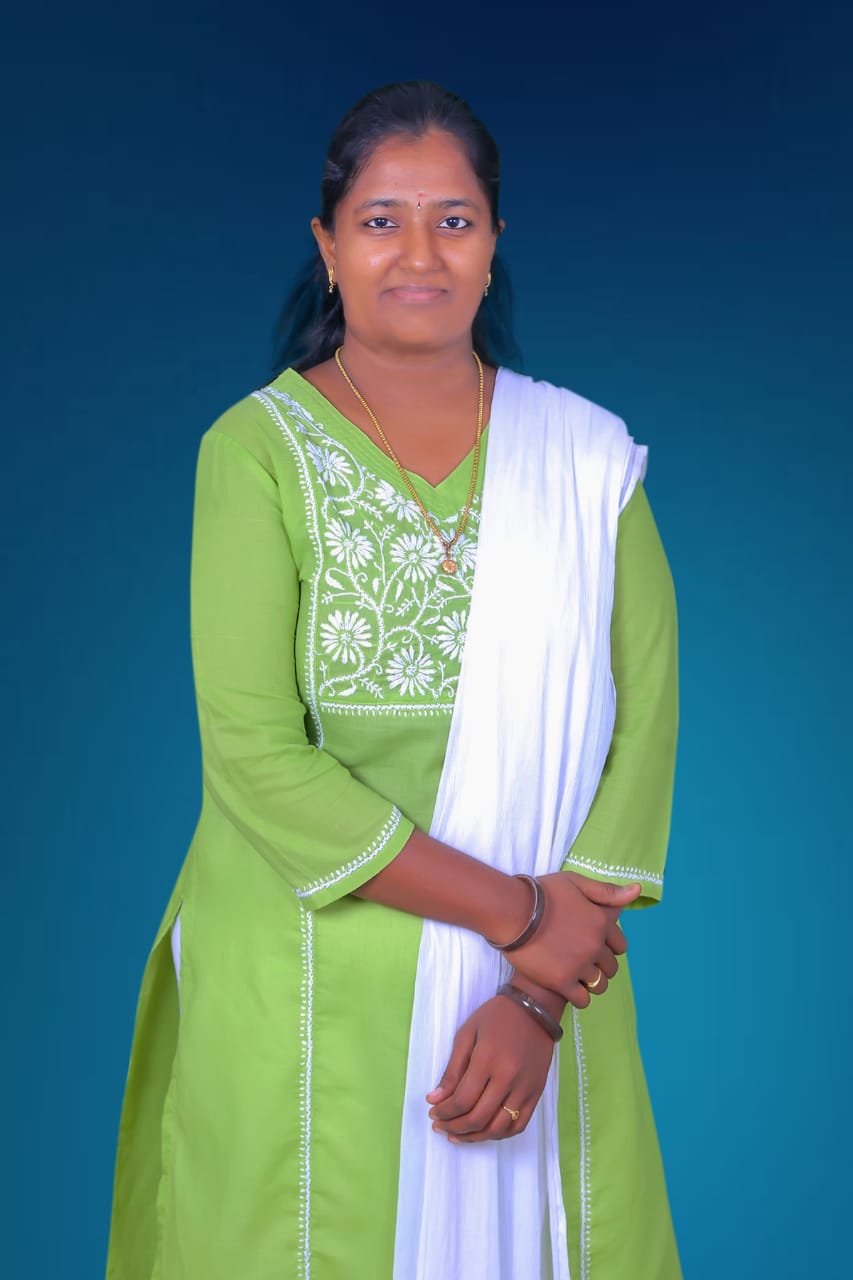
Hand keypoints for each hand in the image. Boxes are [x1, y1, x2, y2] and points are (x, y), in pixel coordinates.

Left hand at [425, 995, 554, 1142]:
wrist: (535, 1007)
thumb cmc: (496, 1016)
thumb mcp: (467, 1034)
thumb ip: (452, 1069)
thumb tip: (434, 1098)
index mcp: (488, 1059)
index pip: (463, 1100)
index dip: (444, 1112)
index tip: (433, 1112)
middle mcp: (509, 1078)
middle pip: (478, 1118)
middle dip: (454, 1127)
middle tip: (440, 1125)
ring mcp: (525, 1088)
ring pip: (498, 1128)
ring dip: (475, 1137)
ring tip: (458, 1134)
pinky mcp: (537, 1093)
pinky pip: (519, 1125)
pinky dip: (500, 1134)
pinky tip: (484, 1131)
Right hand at [505, 871, 640, 1006]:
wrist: (510, 910)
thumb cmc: (542, 894)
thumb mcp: (575, 883)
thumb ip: (607, 891)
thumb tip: (638, 891)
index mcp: (601, 922)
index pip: (621, 944)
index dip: (609, 945)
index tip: (594, 943)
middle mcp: (595, 945)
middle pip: (611, 967)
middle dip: (600, 964)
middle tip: (580, 959)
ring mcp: (579, 965)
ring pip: (599, 985)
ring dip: (591, 982)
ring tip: (575, 975)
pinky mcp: (561, 982)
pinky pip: (582, 1000)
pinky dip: (578, 996)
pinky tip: (566, 986)